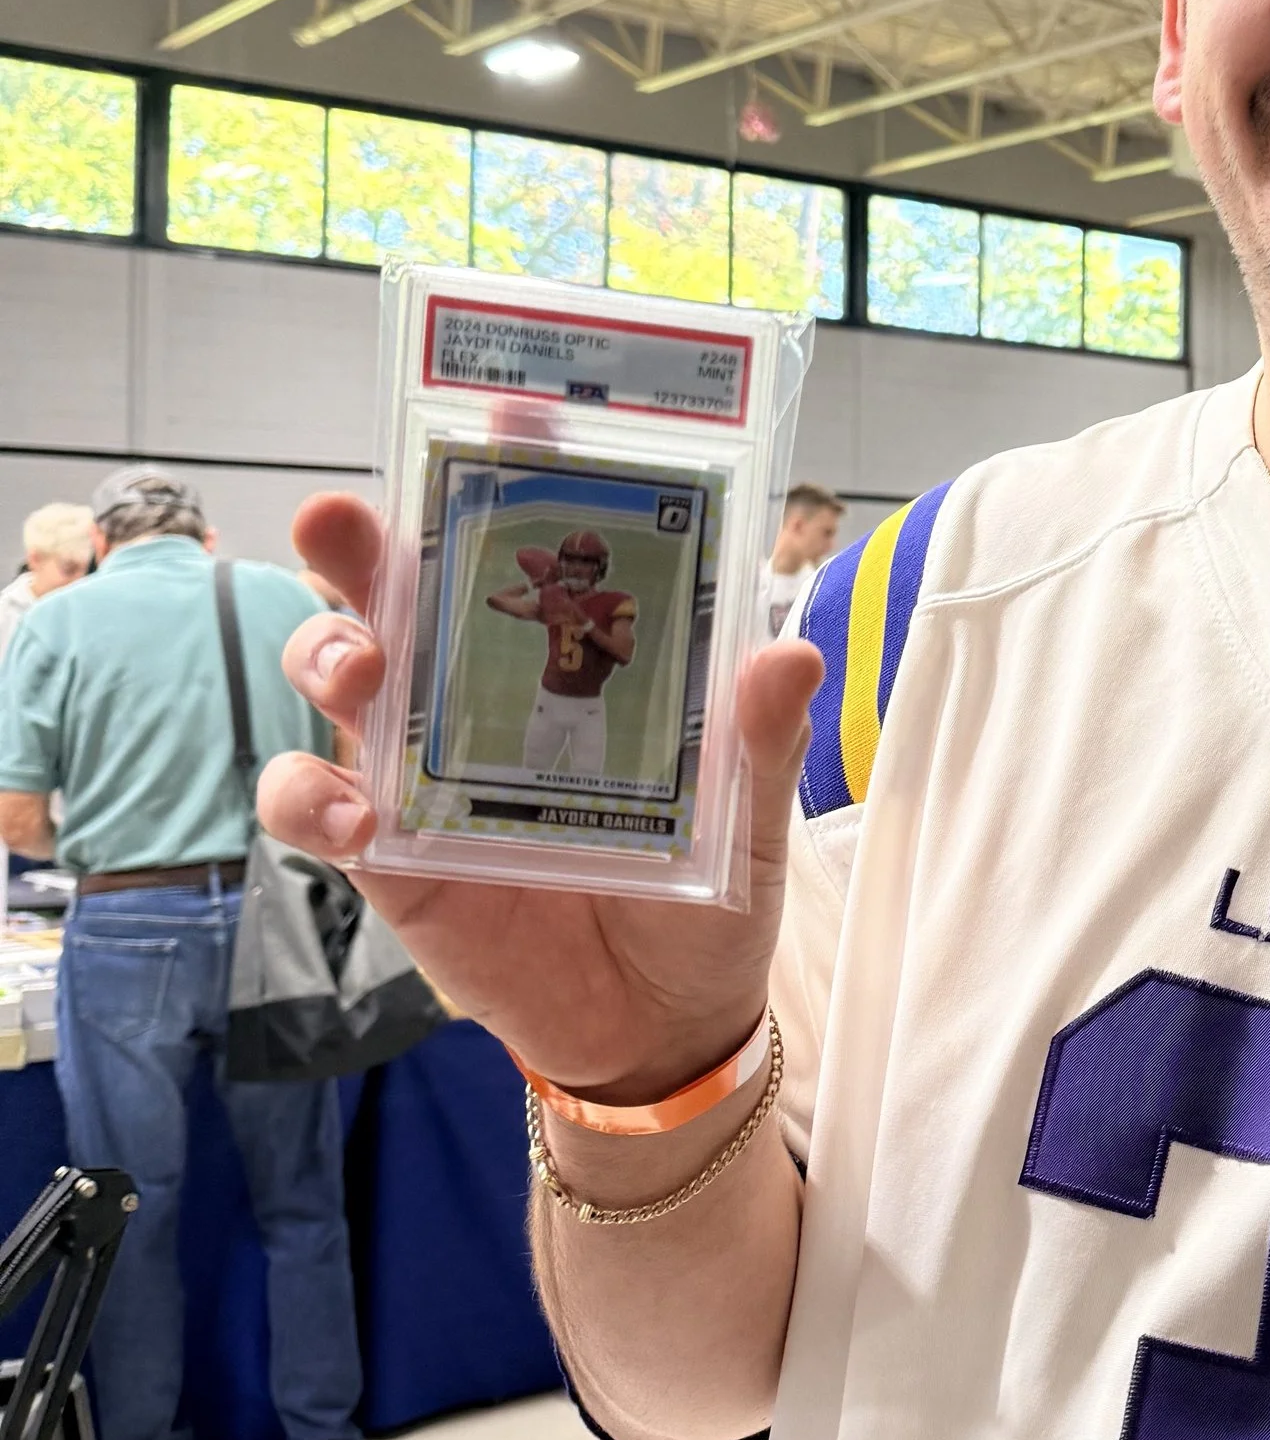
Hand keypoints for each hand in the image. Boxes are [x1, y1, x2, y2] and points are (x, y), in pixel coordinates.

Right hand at [261, 494, 821, 1101]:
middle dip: (357, 541)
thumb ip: (756, 737)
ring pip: (334, 676)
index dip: (504, 470)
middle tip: (345, 520)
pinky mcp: (387, 857)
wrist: (665, 1028)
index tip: (505, 411)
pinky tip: (360, 817)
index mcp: (566, 656)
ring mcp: (419, 767)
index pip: (522, 543)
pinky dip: (314, 798)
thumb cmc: (706, 896)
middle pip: (394, 587)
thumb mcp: (749, 816)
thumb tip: (787, 652)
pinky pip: (312, 806)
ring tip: (361, 671)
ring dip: (327, 653)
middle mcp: (476, 691)